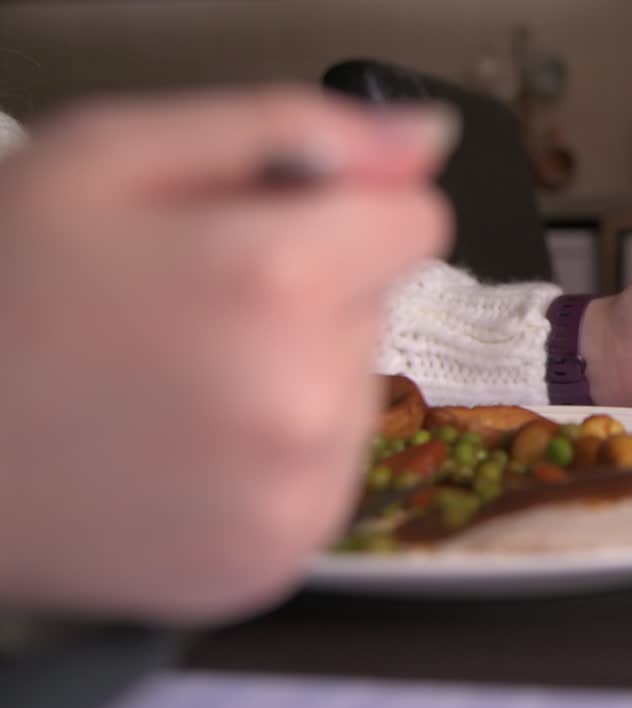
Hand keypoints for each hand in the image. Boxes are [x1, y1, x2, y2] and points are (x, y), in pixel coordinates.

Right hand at [0, 88, 455, 623]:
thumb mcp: (117, 156)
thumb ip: (294, 133)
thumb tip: (422, 140)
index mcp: (275, 282)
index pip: (414, 221)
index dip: (340, 214)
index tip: (263, 230)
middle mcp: (302, 400)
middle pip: (377, 307)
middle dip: (305, 298)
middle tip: (184, 312)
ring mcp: (291, 495)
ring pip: (355, 392)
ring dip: (292, 378)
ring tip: (173, 383)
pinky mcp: (275, 558)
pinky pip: (325, 474)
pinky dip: (273, 459)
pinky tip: (181, 448)